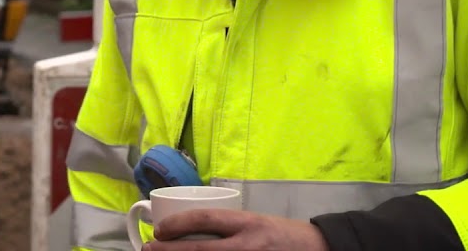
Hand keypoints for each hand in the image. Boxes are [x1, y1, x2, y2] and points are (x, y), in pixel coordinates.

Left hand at [144, 209, 329, 249]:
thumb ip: (227, 227)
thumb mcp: (254, 222)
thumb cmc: (281, 235)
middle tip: (149, 250)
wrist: (318, 250)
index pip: (206, 220)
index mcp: (247, 223)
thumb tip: (187, 232)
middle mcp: (248, 245)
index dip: (178, 225)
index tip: (160, 230)